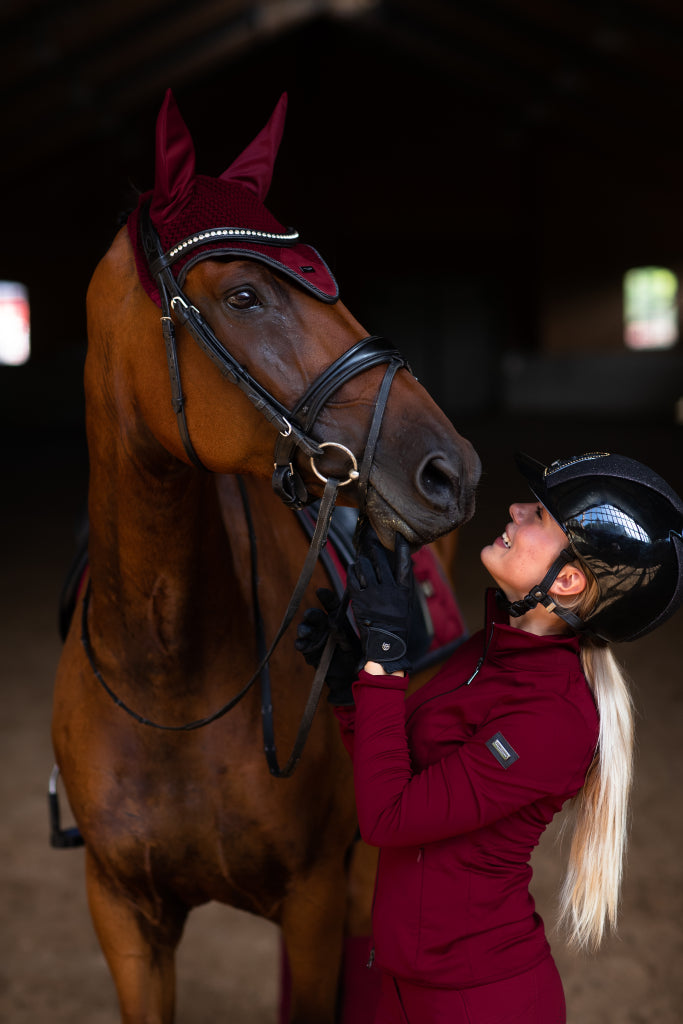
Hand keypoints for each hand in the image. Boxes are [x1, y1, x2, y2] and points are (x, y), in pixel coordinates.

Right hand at [295, 588, 360, 705]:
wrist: (349, 678)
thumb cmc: (355, 657)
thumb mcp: (351, 645)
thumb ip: (342, 634)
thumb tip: (332, 624)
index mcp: (337, 620)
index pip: (331, 604)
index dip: (326, 597)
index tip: (320, 591)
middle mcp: (325, 626)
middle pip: (315, 616)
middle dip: (311, 615)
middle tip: (310, 616)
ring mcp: (315, 637)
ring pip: (305, 628)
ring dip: (303, 629)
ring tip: (305, 633)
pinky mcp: (309, 650)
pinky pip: (302, 644)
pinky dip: (300, 643)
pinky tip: (302, 644)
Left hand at [347, 525, 413, 672]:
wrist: (385, 645)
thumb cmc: (397, 626)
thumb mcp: (406, 605)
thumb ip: (402, 587)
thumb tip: (400, 570)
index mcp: (404, 591)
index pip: (404, 564)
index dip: (402, 549)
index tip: (399, 536)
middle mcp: (389, 589)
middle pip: (381, 562)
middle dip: (375, 550)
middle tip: (371, 543)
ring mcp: (374, 594)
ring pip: (365, 567)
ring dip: (361, 560)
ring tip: (360, 558)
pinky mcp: (359, 599)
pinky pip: (353, 578)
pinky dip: (352, 570)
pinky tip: (353, 568)